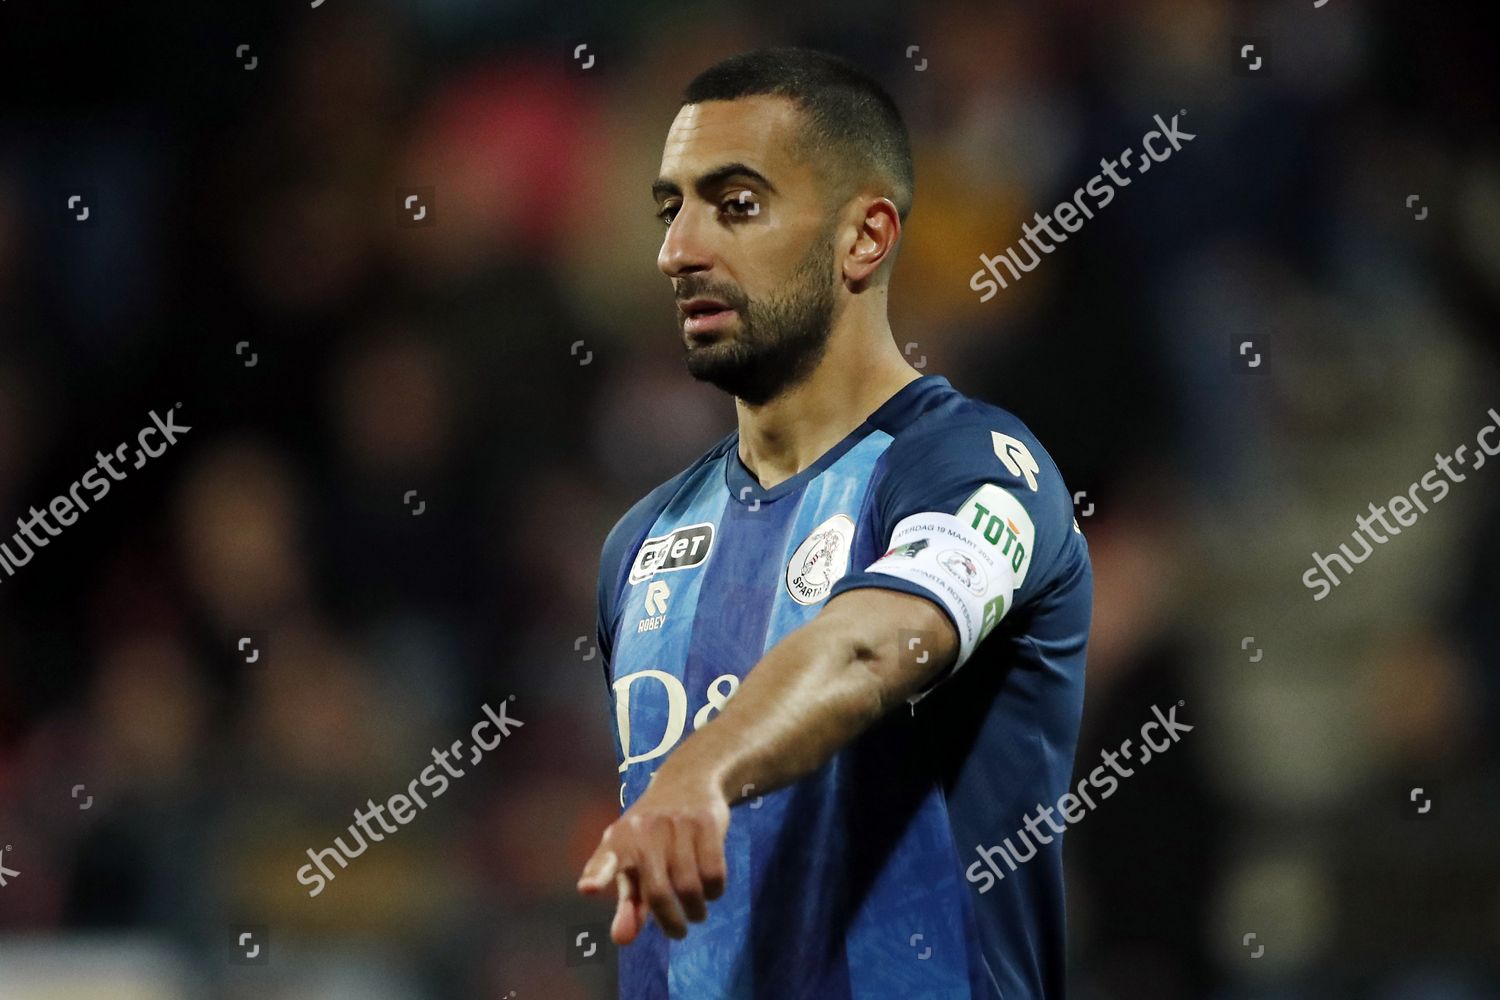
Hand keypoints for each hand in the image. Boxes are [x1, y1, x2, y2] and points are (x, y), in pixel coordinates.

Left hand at [576, 769, 730, 944]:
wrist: (686, 781)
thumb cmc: (651, 833)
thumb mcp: (633, 862)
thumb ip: (627, 903)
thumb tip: (622, 940)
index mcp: (618, 842)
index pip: (605, 859)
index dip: (597, 874)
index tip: (588, 888)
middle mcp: (644, 831)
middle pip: (658, 892)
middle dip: (671, 922)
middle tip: (678, 932)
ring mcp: (677, 824)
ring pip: (690, 887)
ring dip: (696, 910)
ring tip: (696, 913)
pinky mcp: (706, 822)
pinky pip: (714, 873)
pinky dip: (714, 892)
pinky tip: (710, 891)